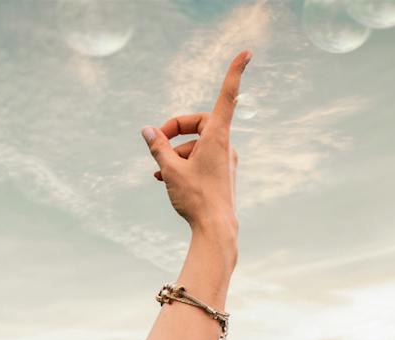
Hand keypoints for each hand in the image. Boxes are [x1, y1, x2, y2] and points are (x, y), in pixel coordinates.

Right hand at [141, 50, 249, 235]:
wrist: (217, 231)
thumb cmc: (196, 199)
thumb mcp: (170, 170)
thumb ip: (158, 147)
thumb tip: (147, 130)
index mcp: (217, 137)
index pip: (228, 96)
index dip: (235, 73)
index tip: (247, 53)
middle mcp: (225, 146)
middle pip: (199, 124)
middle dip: (176, 130)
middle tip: (157, 142)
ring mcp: (225, 161)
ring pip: (197, 145)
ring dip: (176, 152)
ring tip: (158, 170)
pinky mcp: (223, 174)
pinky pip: (201, 159)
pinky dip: (184, 162)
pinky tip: (165, 177)